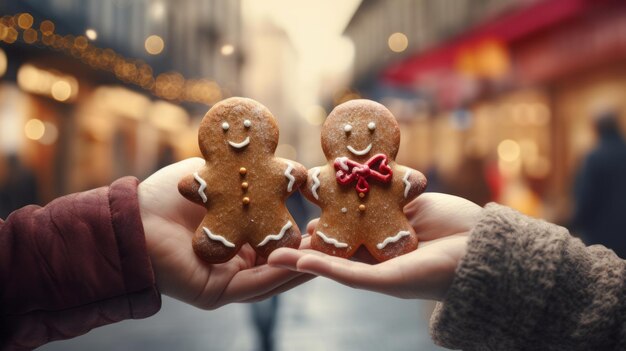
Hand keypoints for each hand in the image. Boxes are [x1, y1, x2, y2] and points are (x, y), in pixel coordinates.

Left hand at [138, 157, 312, 309]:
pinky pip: (255, 286)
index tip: (328, 220)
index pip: (278, 241)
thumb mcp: (220, 179)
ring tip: (329, 255)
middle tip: (338, 241)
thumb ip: (253, 177)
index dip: (303, 233)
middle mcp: (235, 263)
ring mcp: (227, 280)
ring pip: (274, 277)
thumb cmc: (171, 194)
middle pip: (281, 262)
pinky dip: (279, 275)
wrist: (134, 215)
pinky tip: (300, 263)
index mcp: (237, 240)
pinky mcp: (217, 293)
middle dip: (310, 253)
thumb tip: (288, 167)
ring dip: (301, 266)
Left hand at [268, 193, 480, 300]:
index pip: (323, 255)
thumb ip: (343, 272)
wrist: (479, 250)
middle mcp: (371, 241)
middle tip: (277, 204)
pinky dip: (358, 174)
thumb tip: (298, 261)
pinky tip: (337, 163)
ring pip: (351, 201)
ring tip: (302, 180)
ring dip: (331, 191)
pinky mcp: (399, 195)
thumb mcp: (384, 279)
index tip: (268, 244)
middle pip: (333, 226)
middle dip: (310, 217)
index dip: (298, 251)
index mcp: (364, 264)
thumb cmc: (431, 275)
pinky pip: (374, 183)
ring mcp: (384, 216)